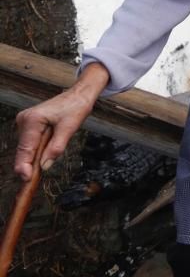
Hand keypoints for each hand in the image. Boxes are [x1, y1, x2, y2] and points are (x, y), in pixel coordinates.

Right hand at [13, 62, 108, 180]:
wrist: (79, 95)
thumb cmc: (76, 107)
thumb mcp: (69, 128)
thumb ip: (56, 148)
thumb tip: (44, 166)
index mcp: (32, 119)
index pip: (25, 148)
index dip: (24, 165)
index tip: (26, 179)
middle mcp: (24, 120)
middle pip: (24, 149)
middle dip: (29, 164)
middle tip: (32, 181)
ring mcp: (25, 121)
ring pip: (26, 147)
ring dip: (34, 157)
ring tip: (42, 165)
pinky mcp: (29, 124)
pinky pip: (30, 142)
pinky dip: (36, 151)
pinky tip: (43, 156)